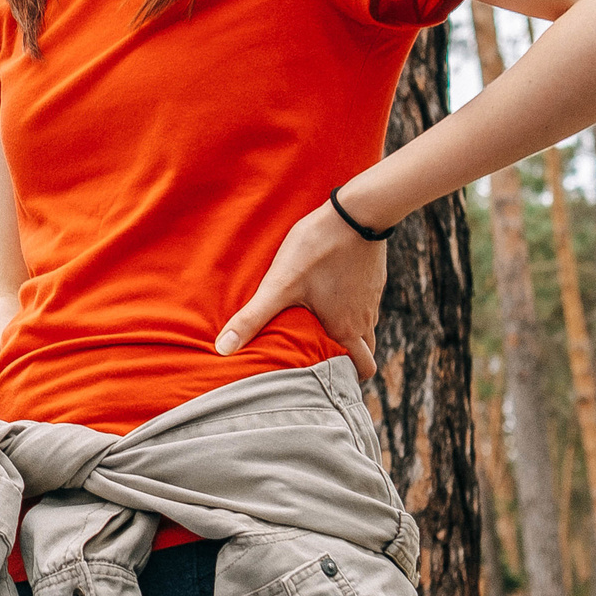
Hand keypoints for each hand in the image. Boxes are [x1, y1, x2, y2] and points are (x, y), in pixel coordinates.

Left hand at [216, 200, 389, 380]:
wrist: (356, 212)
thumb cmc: (317, 249)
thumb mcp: (279, 285)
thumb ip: (252, 318)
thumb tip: (223, 349)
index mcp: (347, 329)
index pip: (362, 369)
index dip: (348, 381)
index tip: (327, 383)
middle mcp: (365, 319)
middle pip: (366, 353)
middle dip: (350, 363)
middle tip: (323, 363)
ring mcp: (372, 299)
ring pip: (367, 329)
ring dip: (350, 337)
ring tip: (321, 334)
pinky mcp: (372, 279)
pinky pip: (365, 305)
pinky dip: (352, 311)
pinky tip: (329, 299)